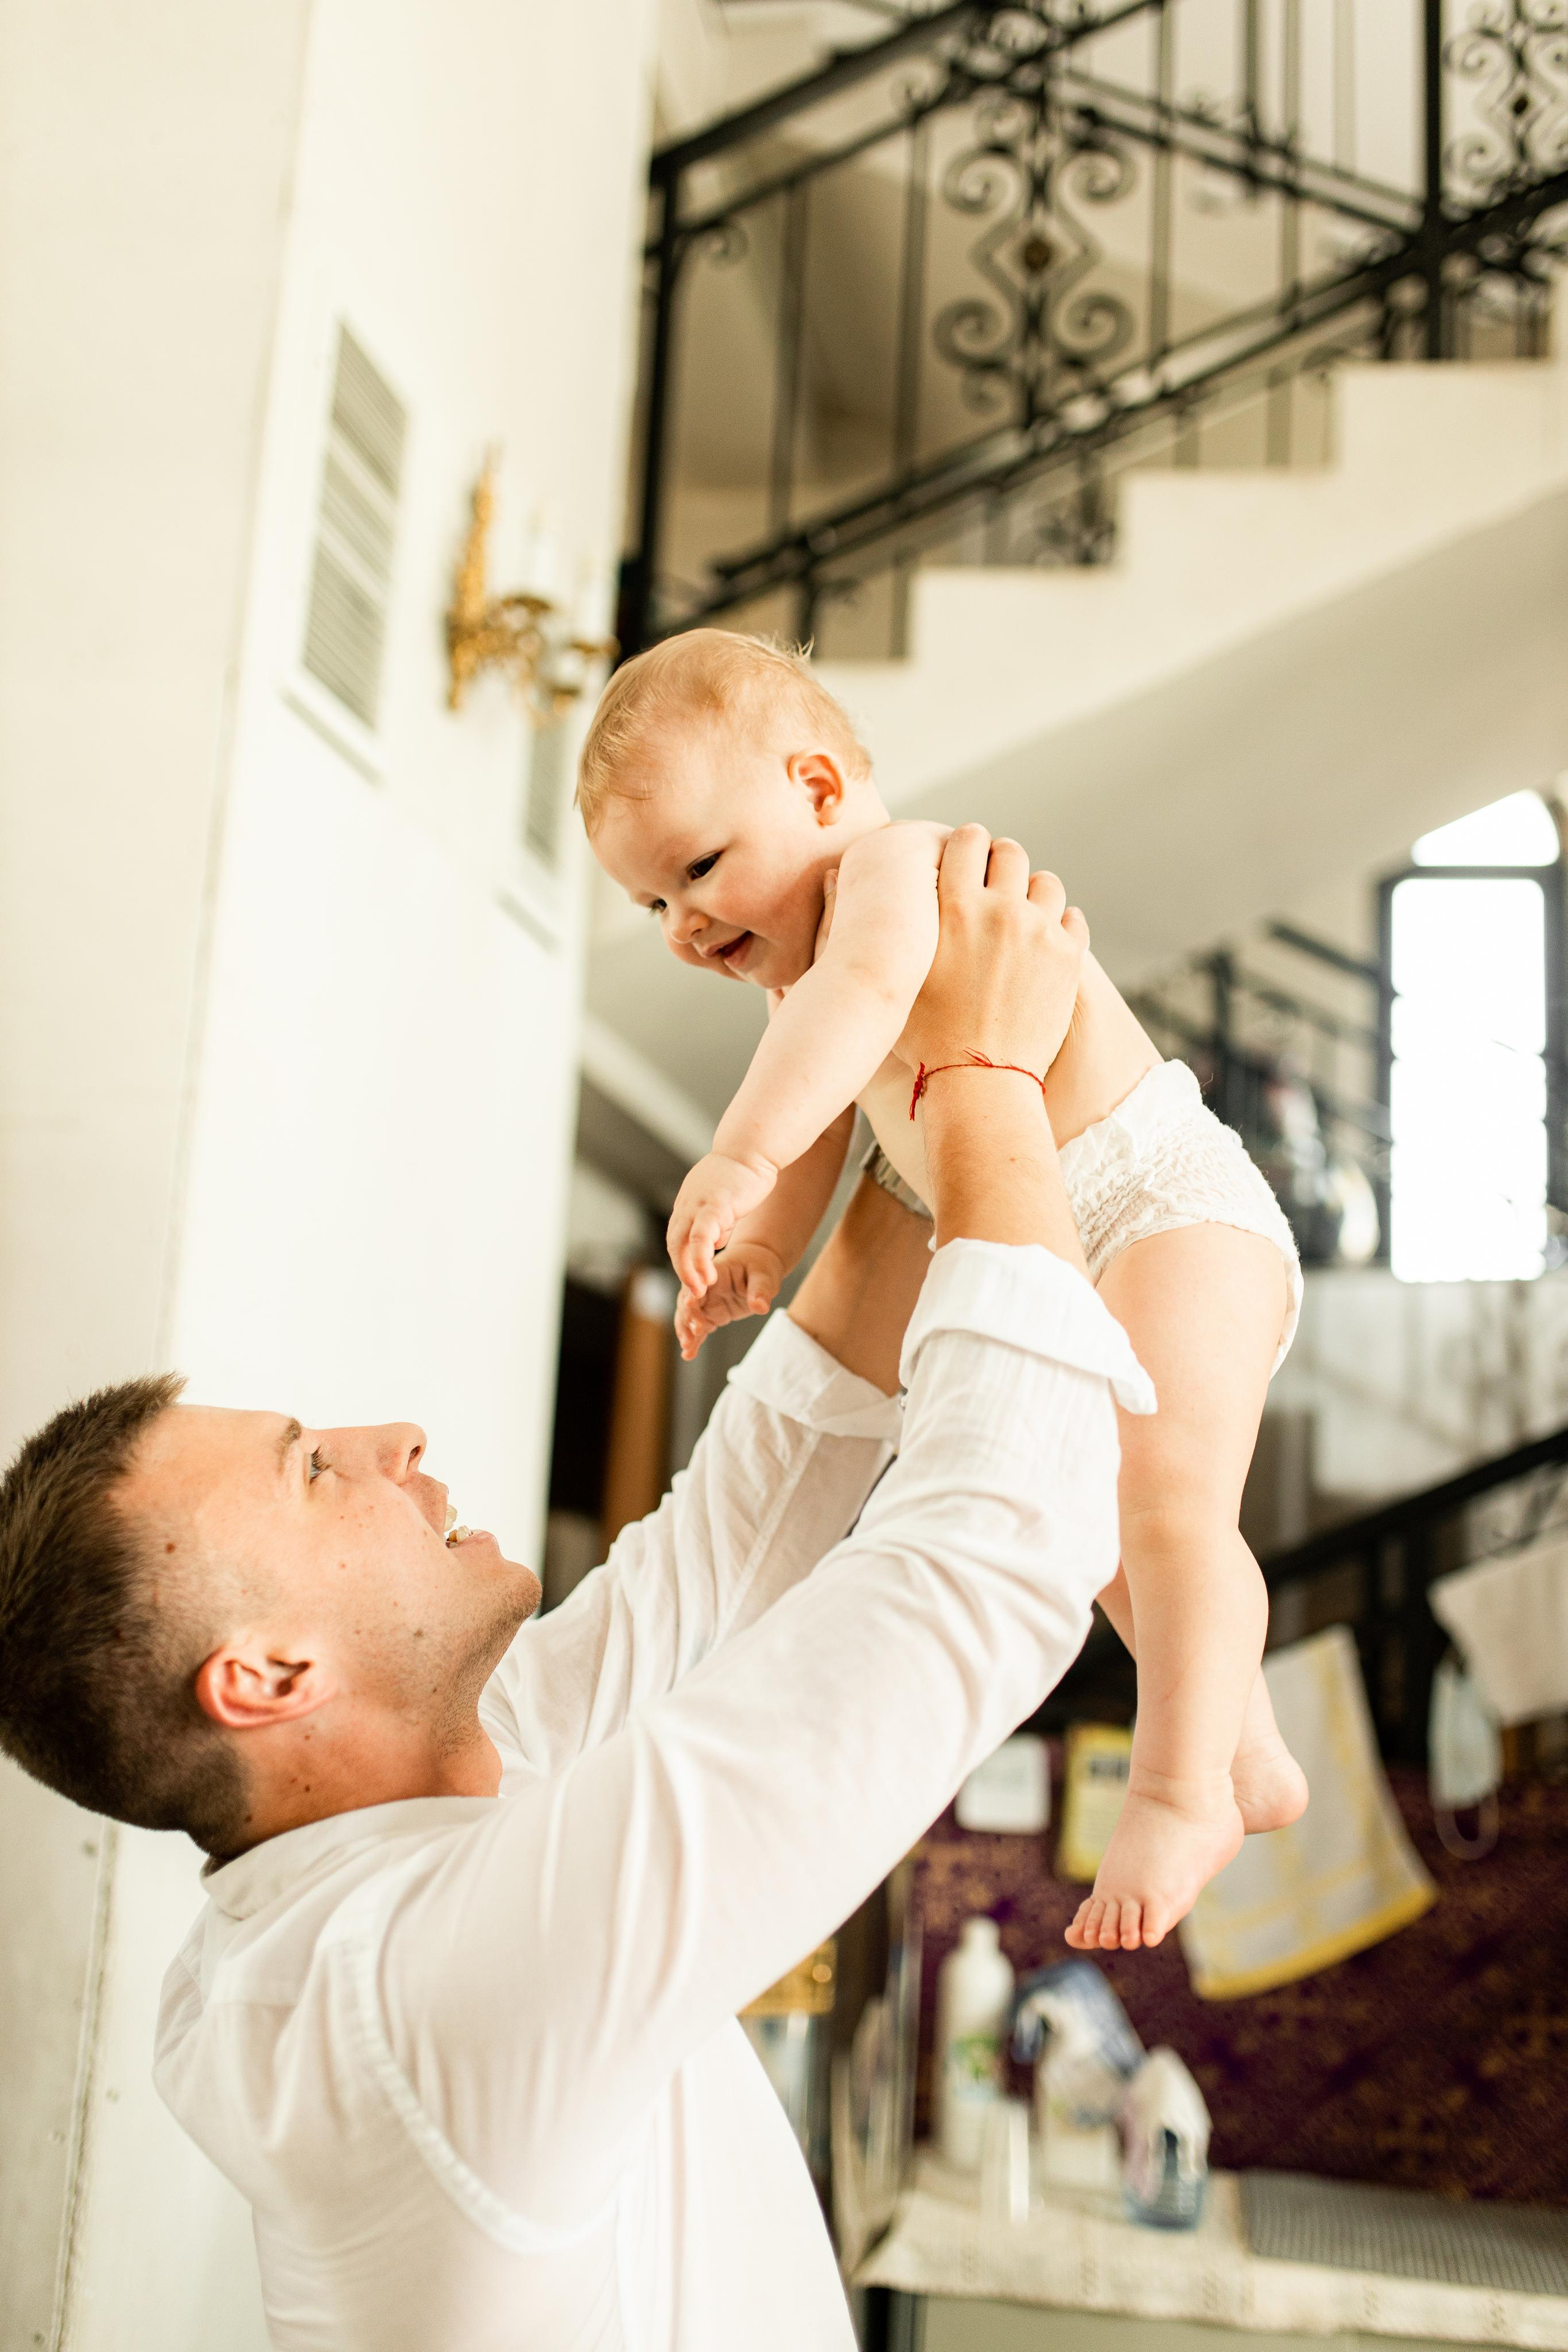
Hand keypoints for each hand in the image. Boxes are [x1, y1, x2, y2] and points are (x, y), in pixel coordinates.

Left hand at [667, 1151, 778, 1297]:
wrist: (753, 1147)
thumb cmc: (744, 1172)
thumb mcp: (725, 1200)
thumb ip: (717, 1221)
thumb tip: (715, 1242)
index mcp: (689, 1203)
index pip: (678, 1238)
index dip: (683, 1261)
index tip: (694, 1279)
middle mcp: (688, 1204)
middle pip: (674, 1244)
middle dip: (682, 1271)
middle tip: (692, 1293)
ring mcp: (698, 1205)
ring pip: (682, 1244)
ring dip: (688, 1270)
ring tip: (699, 1290)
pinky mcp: (714, 1205)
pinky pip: (700, 1238)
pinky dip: (700, 1258)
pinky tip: (708, 1273)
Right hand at [675, 1240, 785, 1358]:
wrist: (759, 1266)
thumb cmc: (760, 1266)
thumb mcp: (763, 1276)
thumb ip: (760, 1291)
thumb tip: (760, 1307)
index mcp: (714, 1272)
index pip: (699, 1282)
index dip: (693, 1294)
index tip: (689, 1305)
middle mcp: (704, 1286)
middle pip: (688, 1301)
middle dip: (688, 1318)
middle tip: (693, 1334)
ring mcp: (706, 1301)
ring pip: (689, 1317)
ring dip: (686, 1331)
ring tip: (687, 1348)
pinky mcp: (711, 1313)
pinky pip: (699, 1328)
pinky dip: (694, 1340)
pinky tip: (688, 1354)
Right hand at [897, 827, 1087, 1082]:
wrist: (980, 1081)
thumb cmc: (924, 1035)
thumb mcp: (890, 973)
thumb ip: (873, 924)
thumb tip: (833, 875)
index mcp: (956, 906)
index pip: (967, 839)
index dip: (966, 846)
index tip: (966, 863)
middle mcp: (1001, 910)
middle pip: (1011, 852)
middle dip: (1000, 863)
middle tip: (993, 886)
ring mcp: (1040, 932)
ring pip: (1047, 882)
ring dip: (1033, 893)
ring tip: (1021, 916)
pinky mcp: (1068, 958)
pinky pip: (1074, 918)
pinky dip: (1061, 926)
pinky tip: (1045, 943)